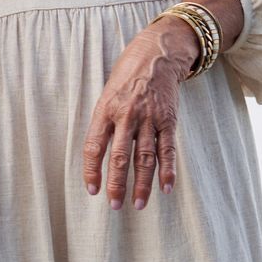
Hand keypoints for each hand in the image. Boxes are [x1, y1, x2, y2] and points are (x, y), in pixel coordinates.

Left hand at [82, 17, 196, 209]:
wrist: (156, 55)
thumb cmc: (126, 77)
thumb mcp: (106, 94)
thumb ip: (104, 123)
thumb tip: (97, 156)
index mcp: (106, 109)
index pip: (94, 146)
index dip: (92, 170)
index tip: (92, 190)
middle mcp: (127, 115)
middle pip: (120, 156)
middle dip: (117, 184)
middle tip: (114, 205)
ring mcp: (149, 119)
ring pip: (144, 158)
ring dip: (142, 184)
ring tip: (138, 204)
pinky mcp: (168, 120)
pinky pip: (167, 150)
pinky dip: (168, 171)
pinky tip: (166, 188)